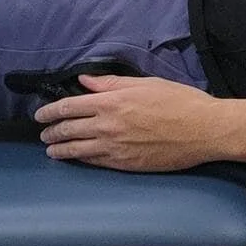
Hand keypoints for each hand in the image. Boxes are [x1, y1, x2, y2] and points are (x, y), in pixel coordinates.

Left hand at [35, 75, 225, 171]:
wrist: (204, 130)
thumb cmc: (179, 102)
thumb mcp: (145, 83)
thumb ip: (111, 83)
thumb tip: (85, 81)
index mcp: (112, 101)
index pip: (69, 107)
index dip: (50, 111)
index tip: (41, 114)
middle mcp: (109, 126)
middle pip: (68, 129)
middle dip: (51, 131)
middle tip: (43, 132)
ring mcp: (116, 148)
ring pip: (77, 150)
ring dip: (59, 150)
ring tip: (51, 150)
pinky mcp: (125, 164)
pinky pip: (94, 163)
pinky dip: (80, 160)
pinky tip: (75, 159)